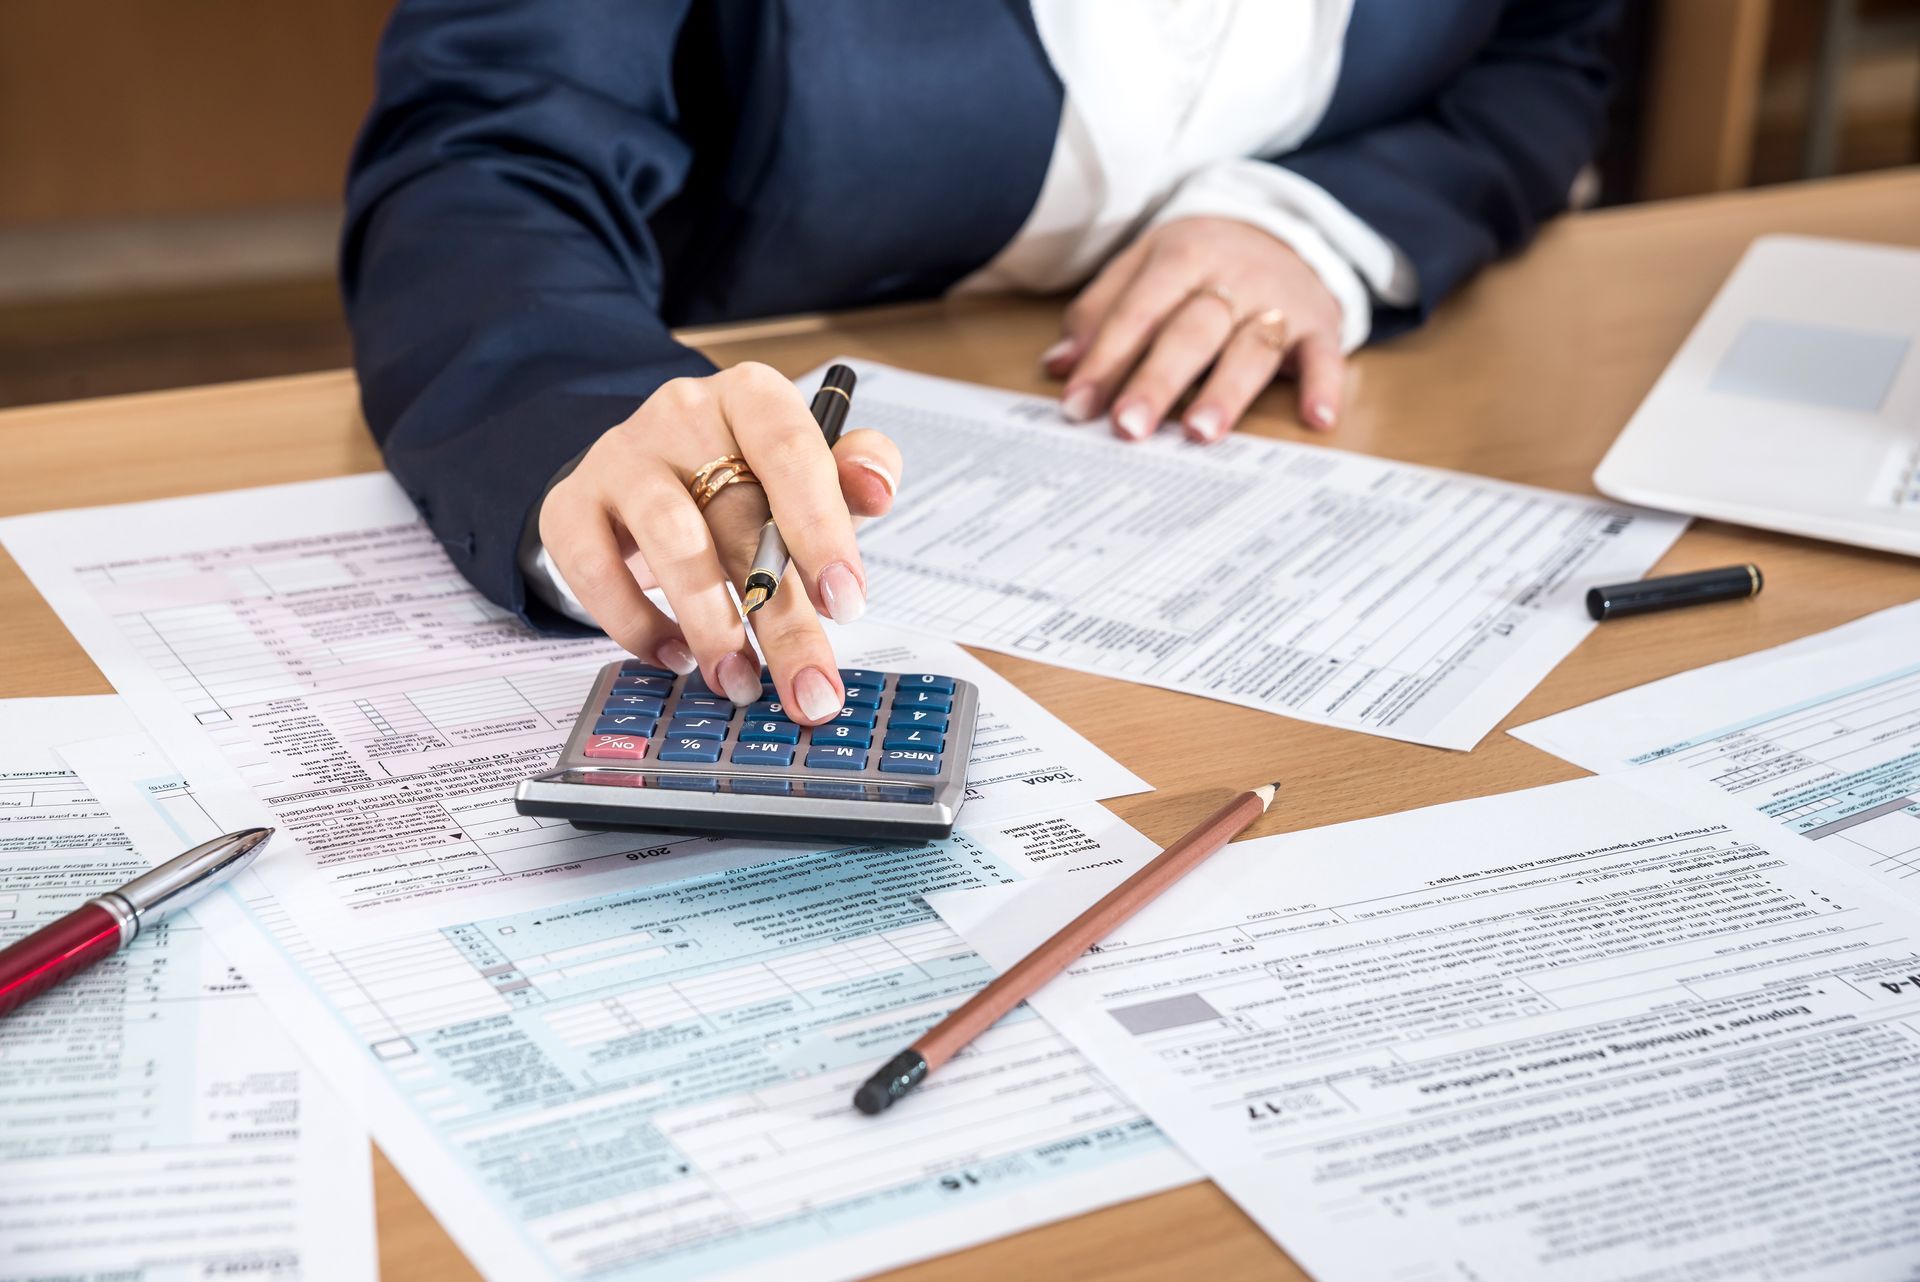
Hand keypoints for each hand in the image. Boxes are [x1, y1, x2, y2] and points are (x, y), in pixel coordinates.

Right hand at [539, 362, 902, 724]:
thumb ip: (852, 474)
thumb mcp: (806, 472)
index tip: (846, 604)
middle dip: (781, 619)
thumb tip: (878, 487)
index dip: (822, 530)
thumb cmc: (740, 480)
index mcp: (752, 397)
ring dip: (710, 624)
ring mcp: (621, 457)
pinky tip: (677, 655)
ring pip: (671, 540)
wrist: (644, 475)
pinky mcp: (571, 505)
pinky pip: (597, 570)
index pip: (792, 452)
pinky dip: (638, 624)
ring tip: (739, 683)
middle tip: (810, 690)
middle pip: (741, 518)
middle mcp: (682, 414)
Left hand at [1044, 216, 1345, 442]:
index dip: (1105, 360)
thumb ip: (1100, 314)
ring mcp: (1280, 300)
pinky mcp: (1320, 323)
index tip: (1078, 407)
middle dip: (1158, 380)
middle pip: (1191, 330)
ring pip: (1252, 346)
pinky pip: (1325, 355)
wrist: (1281, 229)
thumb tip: (1058, 366)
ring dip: (1227, 391)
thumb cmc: (1198, 264)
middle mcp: (1233, 275)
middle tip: (1129, 427)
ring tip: (1201, 433)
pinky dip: (1324, 386)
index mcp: (1180, 255)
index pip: (1137, 312)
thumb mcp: (1143, 268)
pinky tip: (1316, 419)